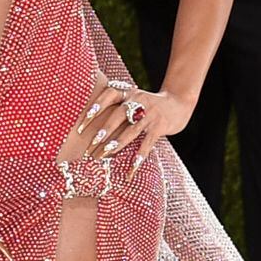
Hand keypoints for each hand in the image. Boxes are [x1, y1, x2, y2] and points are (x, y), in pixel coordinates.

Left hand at [66, 78, 188, 178]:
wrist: (179, 102)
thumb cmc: (149, 104)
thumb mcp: (133, 98)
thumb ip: (117, 106)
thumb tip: (91, 126)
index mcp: (128, 92)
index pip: (109, 96)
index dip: (95, 108)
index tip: (82, 124)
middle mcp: (138, 100)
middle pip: (118, 115)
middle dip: (104, 131)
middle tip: (91, 145)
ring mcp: (150, 114)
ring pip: (132, 130)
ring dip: (118, 143)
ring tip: (105, 154)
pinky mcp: (160, 126)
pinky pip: (147, 143)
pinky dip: (139, 156)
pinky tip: (132, 167)